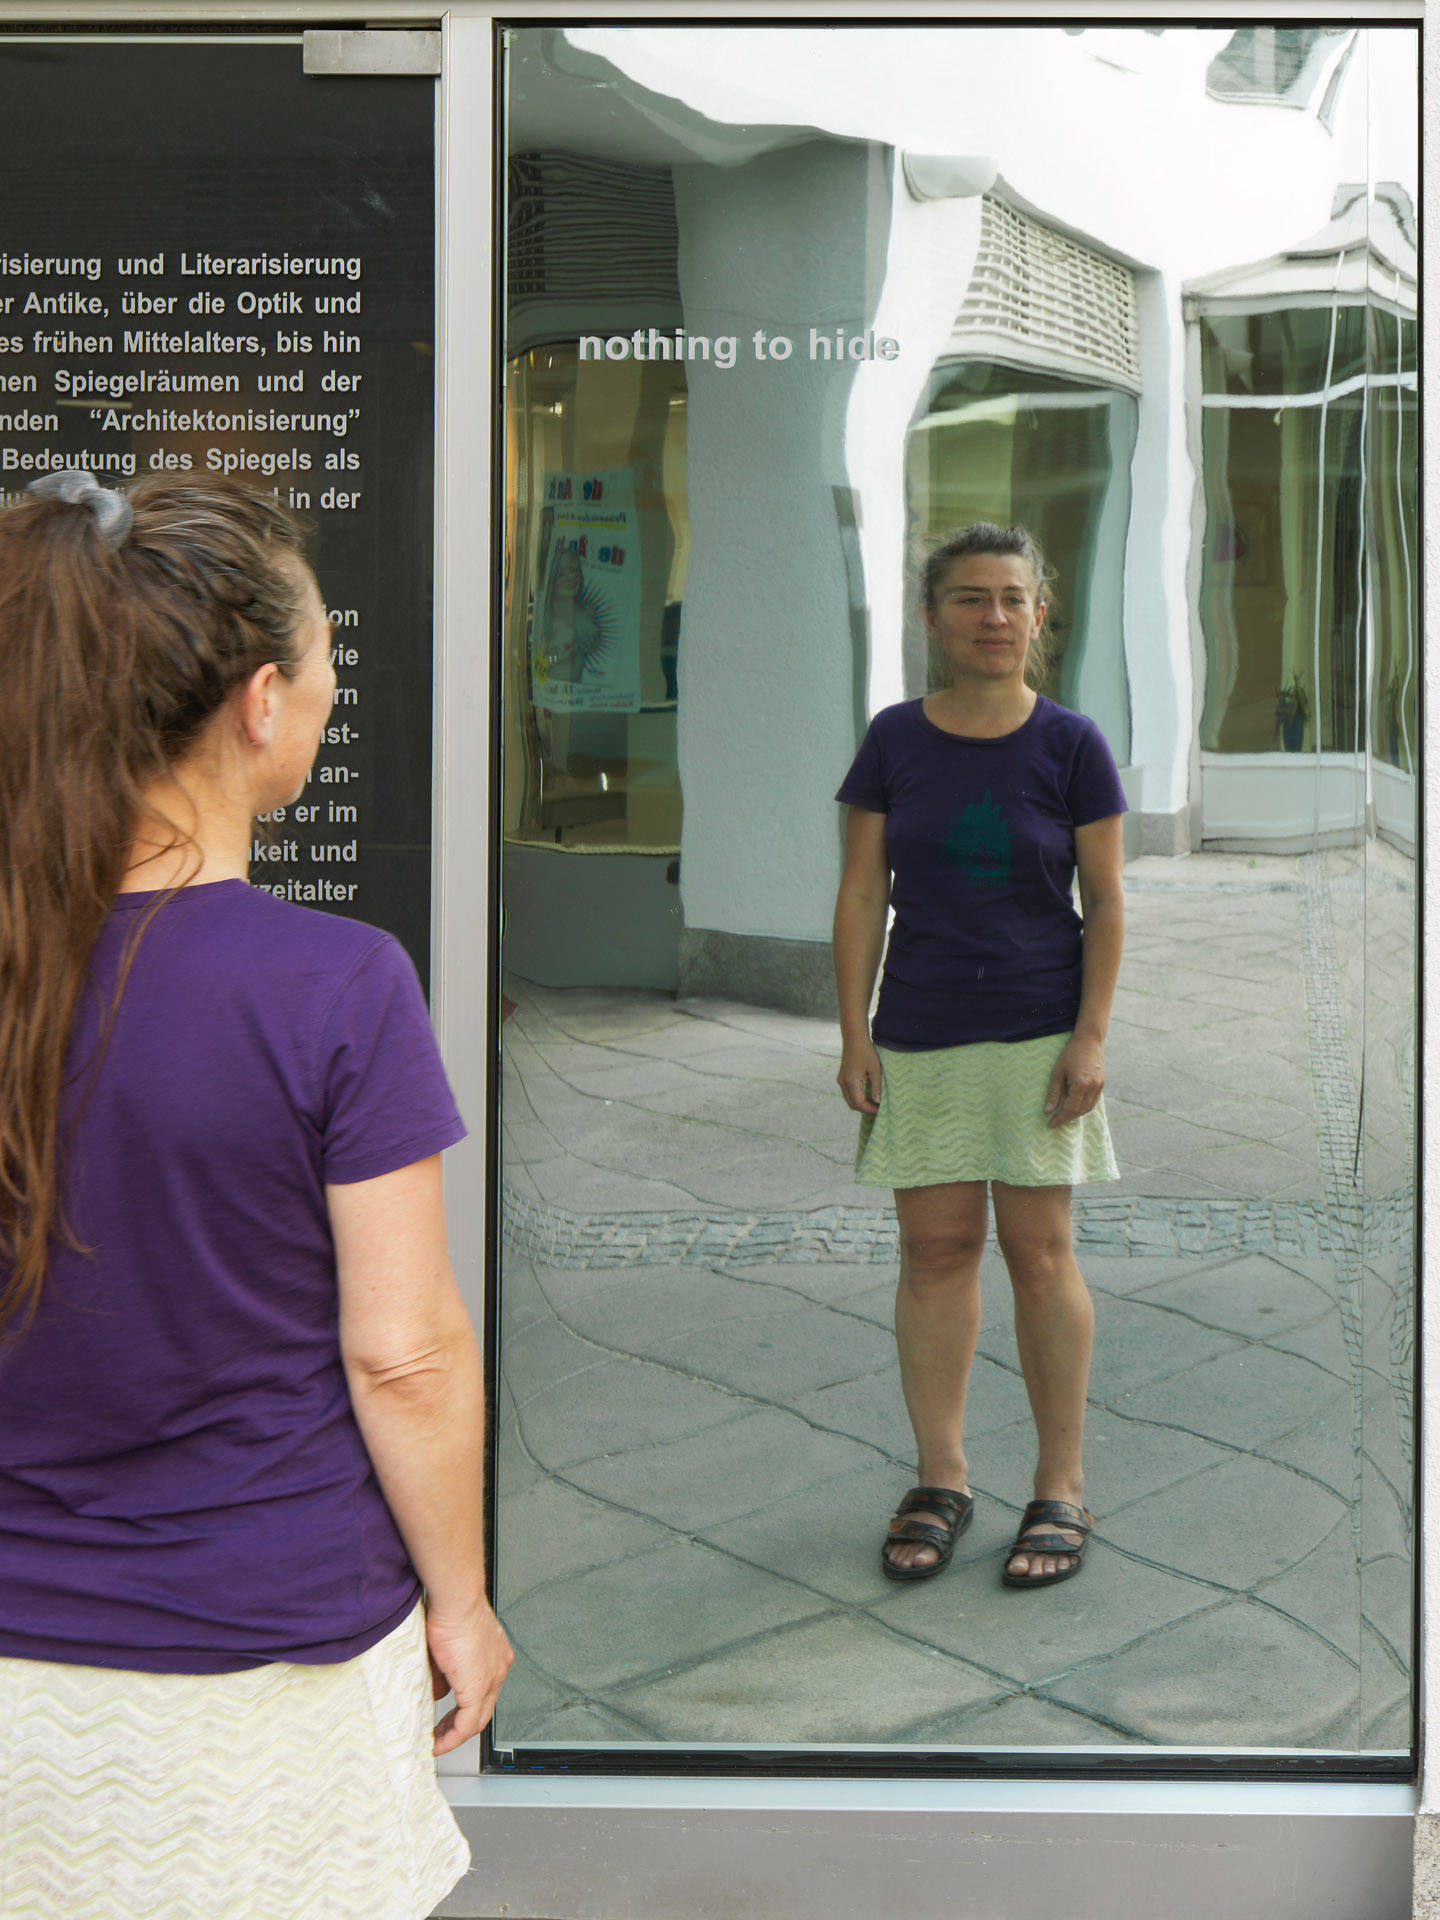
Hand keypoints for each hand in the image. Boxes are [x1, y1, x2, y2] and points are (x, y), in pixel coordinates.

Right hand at [425, 1597, 513, 1753]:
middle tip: (440, 1733)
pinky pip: (468, 1724)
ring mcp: (493, 1678)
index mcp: (494, 1654)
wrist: (456, 1598)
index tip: (448, 1714)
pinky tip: (438, 1743)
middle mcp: (499, 1667)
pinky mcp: (479, 1687)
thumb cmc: (450, 1608)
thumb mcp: (445, 1644)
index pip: (482, 1689)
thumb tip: (432, 1689)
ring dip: (454, 1733)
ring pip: (477, 1718)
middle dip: (458, 1725)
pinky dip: (452, 1737)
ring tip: (436, 1740)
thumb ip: (442, 1670)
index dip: (463, 1706)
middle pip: (482, 1708)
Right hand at [837, 1041, 882, 1114]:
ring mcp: (841, 1080)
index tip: (880, 1110)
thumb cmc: (866, 1051)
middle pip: (852, 1104)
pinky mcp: (842, 1077)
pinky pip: (848, 1093)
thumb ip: (876, 1087)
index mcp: (851, 1082)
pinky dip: (857, 1097)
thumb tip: (877, 1101)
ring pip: (849, 1100)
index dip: (869, 1109)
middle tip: (878, 1108)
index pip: (858, 1103)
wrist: (854, 1038)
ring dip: (861, 1104)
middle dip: (865, 1109)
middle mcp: (843, 1083)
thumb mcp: (875, 1069)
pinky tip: (867, 1095)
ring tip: (874, 1103)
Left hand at [1044, 1035, 1104, 1128]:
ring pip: (1088, 1108)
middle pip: (1079, 1111)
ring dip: (1076, 1114)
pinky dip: (1084, 1107)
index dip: (1060, 1119)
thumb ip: (1053, 1092)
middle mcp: (1093, 1088)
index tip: (1050, 1125)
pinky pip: (1093, 1101)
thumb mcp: (1057, 1072)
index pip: (1070, 1109)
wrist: (1089, 1040)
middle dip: (1067, 1118)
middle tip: (1055, 1121)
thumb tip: (1048, 1110)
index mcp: (1081, 1085)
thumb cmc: (1070, 1054)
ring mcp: (1099, 1086)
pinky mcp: (1102, 1083)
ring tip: (1064, 1115)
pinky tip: (1075, 1106)